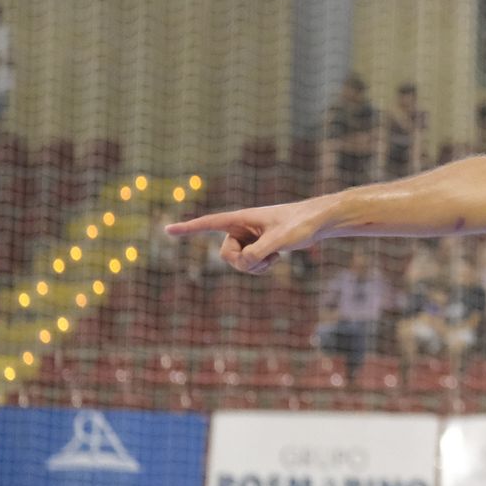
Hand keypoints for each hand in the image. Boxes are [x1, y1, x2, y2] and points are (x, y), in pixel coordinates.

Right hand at [166, 198, 329, 274]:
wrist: (317, 222)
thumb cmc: (300, 224)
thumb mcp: (280, 239)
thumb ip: (259, 252)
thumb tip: (244, 263)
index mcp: (241, 218)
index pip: (209, 224)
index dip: (188, 229)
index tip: (167, 230)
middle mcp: (241, 228)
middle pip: (226, 255)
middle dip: (242, 262)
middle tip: (264, 258)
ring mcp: (249, 238)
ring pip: (237, 263)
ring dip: (254, 267)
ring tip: (273, 257)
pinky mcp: (257, 247)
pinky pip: (249, 265)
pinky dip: (260, 268)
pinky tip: (275, 259)